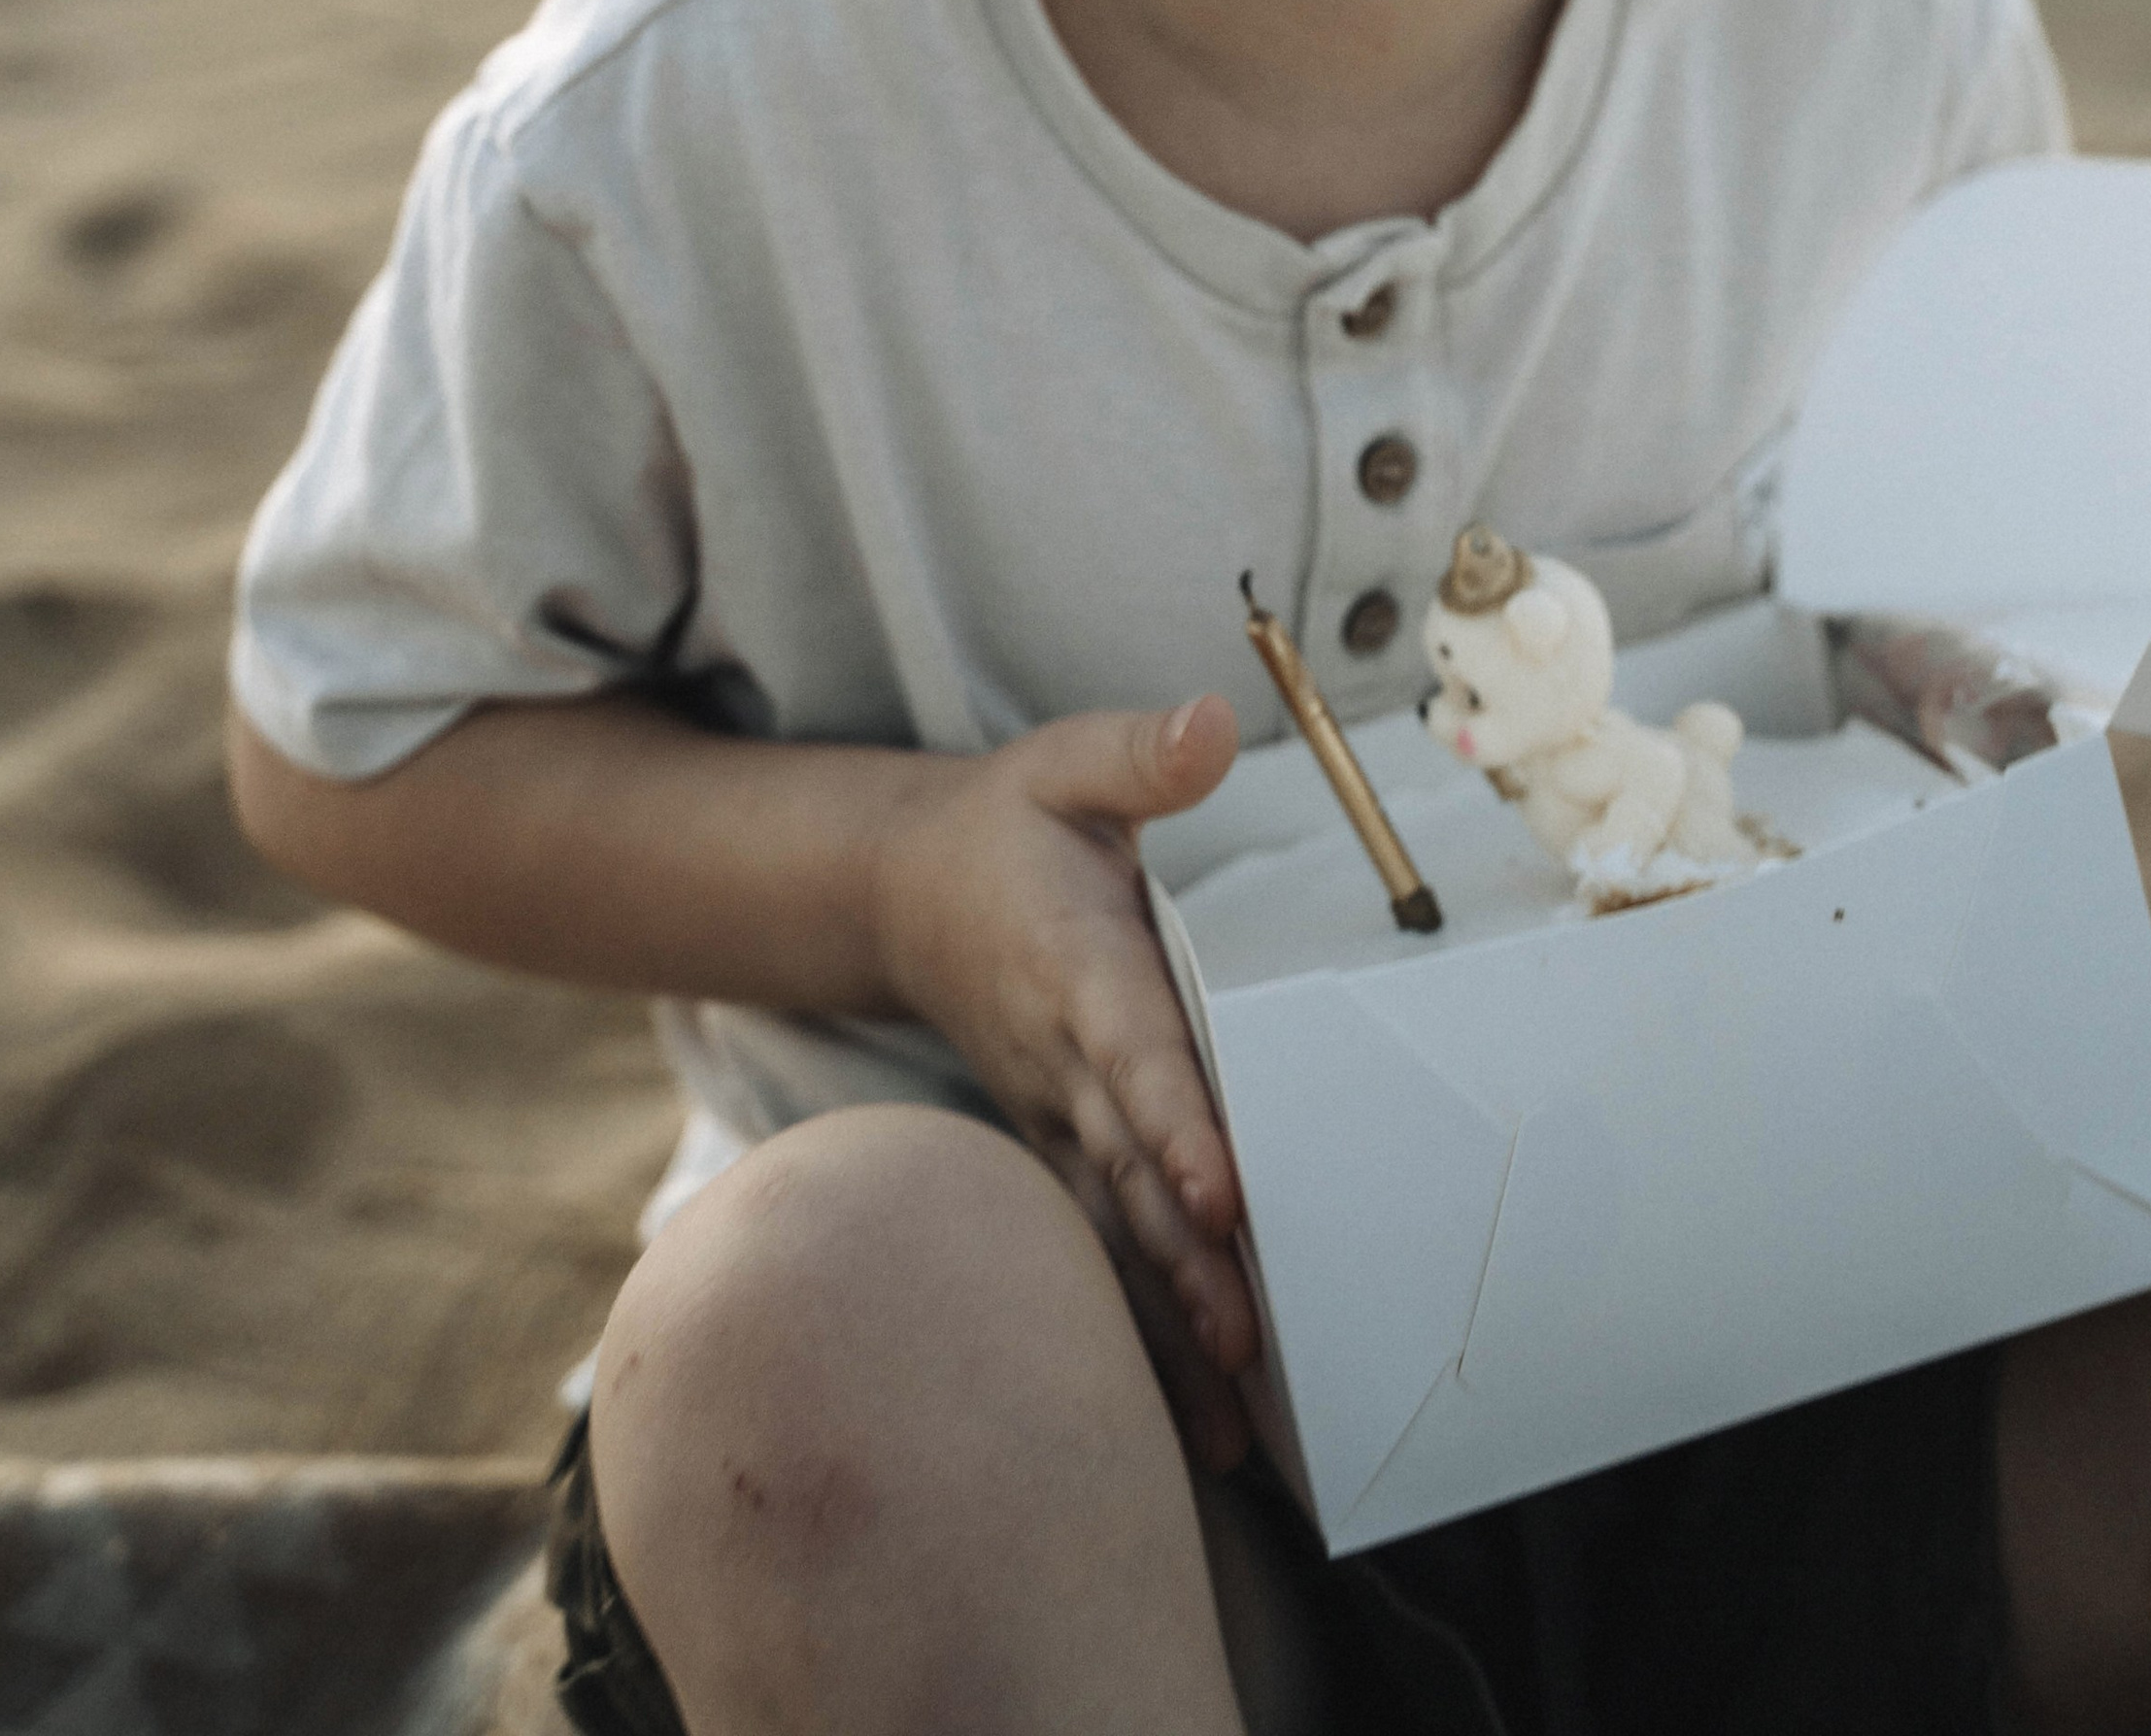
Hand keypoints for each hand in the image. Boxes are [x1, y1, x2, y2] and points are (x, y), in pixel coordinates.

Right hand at [872, 695, 1255, 1468]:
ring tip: (1235, 1426)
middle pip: (1130, 1171)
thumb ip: (1139, 754)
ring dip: (1171, 1323)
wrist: (903, 891)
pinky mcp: (1061, 1153)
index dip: (1173, 1118)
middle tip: (1247, 1345)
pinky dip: (1145, 1334)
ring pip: (1118, 1233)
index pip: (1134, 1050)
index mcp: (1076, 967)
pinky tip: (1202, 1422)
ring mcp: (1056, 1120)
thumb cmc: (1010, 824)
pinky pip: (1105, 1252)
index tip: (1217, 1185)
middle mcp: (1063, 1062)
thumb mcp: (1064, 764)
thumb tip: (1210, 724)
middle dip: (1186, 1260)